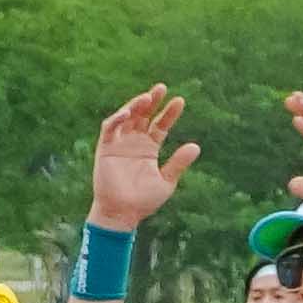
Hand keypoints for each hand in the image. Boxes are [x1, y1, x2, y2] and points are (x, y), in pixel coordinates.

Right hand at [89, 86, 197, 229]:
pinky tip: (127, 112)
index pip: (161, 125)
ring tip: (147, 97)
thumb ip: (178, 163)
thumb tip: (196, 146)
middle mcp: (135, 142)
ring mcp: (120, 143)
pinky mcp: (105, 148)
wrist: (123, 214)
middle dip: (152, 101)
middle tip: (162, 88)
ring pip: (127, 117)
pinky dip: (117, 118)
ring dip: (135, 105)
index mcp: (149, 148)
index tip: (180, 102)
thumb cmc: (144, 201)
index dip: (169, 113)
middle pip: (143, 115)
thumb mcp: (166, 181)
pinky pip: (109, 128)